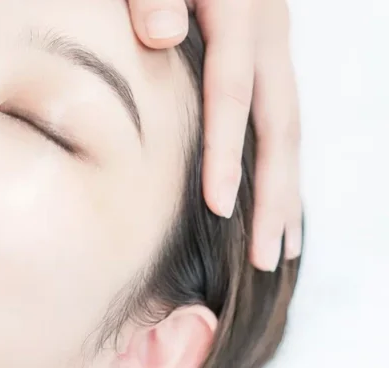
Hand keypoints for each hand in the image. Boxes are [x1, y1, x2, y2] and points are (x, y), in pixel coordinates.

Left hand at [128, 0, 302, 270]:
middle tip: (264, 258)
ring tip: (280, 250)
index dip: (226, 148)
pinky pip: (281, 114)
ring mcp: (272, 39)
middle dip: (275, 194)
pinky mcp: (264, 47)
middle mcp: (267, 28)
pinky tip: (279, 203)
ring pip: (289, 125)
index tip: (218, 205)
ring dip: (287, 190)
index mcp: (238, 7)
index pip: (233, 89)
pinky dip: (281, 164)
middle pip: (279, 122)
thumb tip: (162, 36)